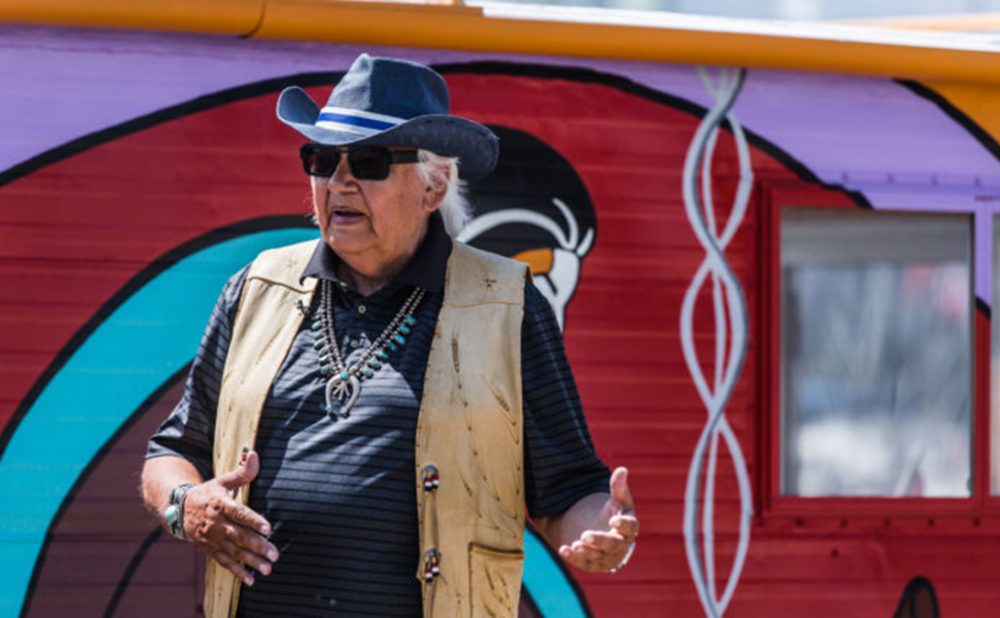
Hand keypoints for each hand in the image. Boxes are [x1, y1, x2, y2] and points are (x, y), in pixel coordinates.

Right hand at [182, 450, 277, 585]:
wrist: (178, 509)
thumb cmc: (208, 492)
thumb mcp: (222, 480)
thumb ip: (242, 471)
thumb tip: (255, 454)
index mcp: (220, 504)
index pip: (239, 513)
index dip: (253, 521)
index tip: (268, 528)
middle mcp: (216, 523)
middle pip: (239, 536)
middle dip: (258, 546)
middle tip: (275, 554)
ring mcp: (212, 538)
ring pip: (233, 552)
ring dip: (251, 561)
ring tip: (268, 569)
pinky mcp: (209, 549)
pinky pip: (224, 562)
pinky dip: (236, 572)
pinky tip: (250, 580)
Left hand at [557, 467, 638, 572]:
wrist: (600, 531)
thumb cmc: (612, 514)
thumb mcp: (616, 500)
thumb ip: (618, 487)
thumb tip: (622, 470)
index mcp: (628, 528)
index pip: (630, 528)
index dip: (623, 525)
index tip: (613, 520)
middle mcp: (620, 546)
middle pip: (613, 546)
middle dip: (600, 540)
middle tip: (586, 535)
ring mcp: (606, 557)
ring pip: (597, 557)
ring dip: (586, 551)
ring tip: (575, 544)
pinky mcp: (592, 564)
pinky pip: (583, 563)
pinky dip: (573, 558)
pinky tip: (563, 549)